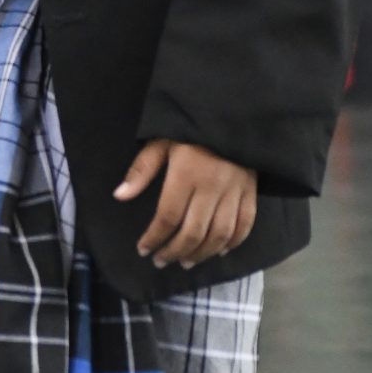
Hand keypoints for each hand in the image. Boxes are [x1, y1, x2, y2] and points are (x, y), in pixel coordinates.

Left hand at [114, 139, 258, 268]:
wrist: (231, 110)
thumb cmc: (190, 126)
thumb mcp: (161, 140)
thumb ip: (142, 170)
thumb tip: (120, 196)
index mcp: (186, 174)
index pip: (168, 217)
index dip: (154, 237)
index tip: (143, 249)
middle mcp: (211, 186)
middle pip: (193, 232)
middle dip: (174, 251)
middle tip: (161, 261)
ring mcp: (234, 191)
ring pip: (219, 234)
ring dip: (201, 254)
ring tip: (186, 262)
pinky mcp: (251, 191)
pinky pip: (244, 225)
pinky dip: (233, 243)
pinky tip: (219, 251)